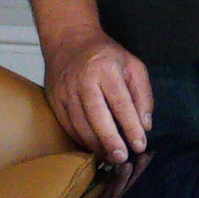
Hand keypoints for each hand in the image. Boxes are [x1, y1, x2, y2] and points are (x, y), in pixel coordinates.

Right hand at [41, 27, 151, 165]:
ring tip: (110, 158)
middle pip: (96, 115)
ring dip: (96, 145)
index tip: (140, 145)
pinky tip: (94, 147)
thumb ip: (143, 94)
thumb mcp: (132, 65)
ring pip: (79, 124)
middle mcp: (82, 79)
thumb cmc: (105, 54)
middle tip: (122, 158)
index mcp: (105, 68)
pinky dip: (80, 139)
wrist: (68, 39)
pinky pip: (67, 125)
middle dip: (110, 140)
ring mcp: (65, 90)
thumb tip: (144, 125)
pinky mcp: (54, 99)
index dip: (131, 126)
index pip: (120, 102)